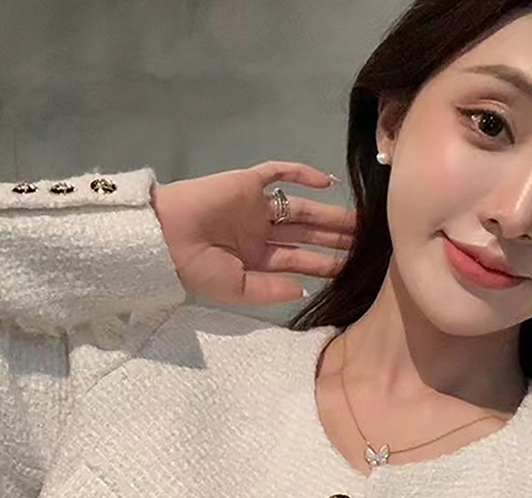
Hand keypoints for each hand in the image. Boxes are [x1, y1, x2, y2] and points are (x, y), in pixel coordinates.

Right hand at [150, 160, 354, 304]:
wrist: (164, 237)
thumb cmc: (196, 268)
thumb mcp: (235, 289)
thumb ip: (270, 290)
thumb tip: (304, 290)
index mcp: (256, 260)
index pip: (299, 261)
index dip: (325, 264)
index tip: (353, 268)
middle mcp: (260, 233)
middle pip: (306, 234)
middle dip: (335, 239)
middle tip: (367, 241)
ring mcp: (255, 207)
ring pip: (301, 207)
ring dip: (328, 212)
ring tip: (359, 219)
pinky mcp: (247, 183)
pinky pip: (278, 173)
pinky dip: (301, 174)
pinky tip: (328, 181)